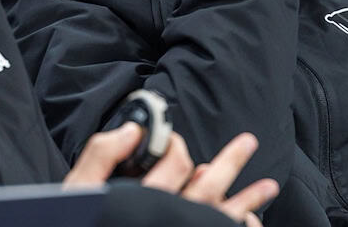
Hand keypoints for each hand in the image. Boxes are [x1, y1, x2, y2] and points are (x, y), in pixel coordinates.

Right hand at [64, 125, 277, 224]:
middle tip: (248, 141)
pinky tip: (251, 222)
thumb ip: (101, 157)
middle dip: (231, 163)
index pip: (174, 164)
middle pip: (209, 189)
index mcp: (143, 201)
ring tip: (269, 187)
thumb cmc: (78, 224)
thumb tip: (131, 130)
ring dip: (248, 200)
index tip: (170, 141)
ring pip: (222, 216)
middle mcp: (169, 219)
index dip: (176, 145)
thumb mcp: (79, 190)